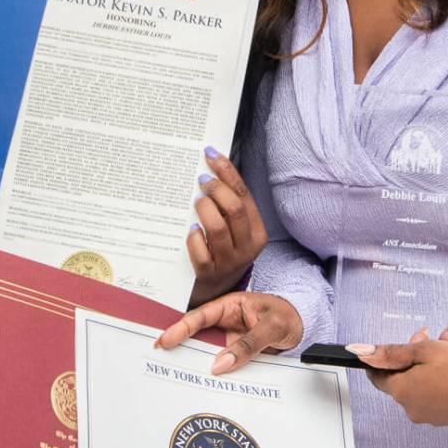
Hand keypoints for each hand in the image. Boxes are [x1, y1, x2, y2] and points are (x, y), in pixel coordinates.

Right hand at [157, 291, 302, 375]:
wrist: (304, 327)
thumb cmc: (288, 316)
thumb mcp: (272, 326)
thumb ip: (249, 344)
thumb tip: (220, 364)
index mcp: (229, 306)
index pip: (200, 317)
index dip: (180, 328)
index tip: (164, 340)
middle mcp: (225, 324)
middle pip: (197, 337)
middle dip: (177, 348)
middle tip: (157, 361)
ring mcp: (229, 342)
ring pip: (207, 355)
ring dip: (194, 365)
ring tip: (175, 378)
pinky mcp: (237, 357)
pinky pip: (222, 368)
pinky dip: (213, 378)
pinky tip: (204, 387)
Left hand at [186, 149, 266, 306]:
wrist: (215, 293)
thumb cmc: (221, 251)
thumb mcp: (232, 230)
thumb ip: (226, 206)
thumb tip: (209, 168)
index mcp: (256, 231)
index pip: (244, 194)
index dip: (227, 171)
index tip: (210, 154)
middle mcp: (247, 247)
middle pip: (235, 209)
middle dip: (216, 189)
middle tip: (201, 180)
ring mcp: (229, 262)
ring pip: (218, 229)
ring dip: (204, 210)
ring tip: (195, 201)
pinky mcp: (210, 275)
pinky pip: (201, 254)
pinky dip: (194, 239)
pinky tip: (190, 230)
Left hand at [345, 326, 447, 426]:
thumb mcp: (422, 350)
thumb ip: (391, 352)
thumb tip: (362, 353)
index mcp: (401, 391)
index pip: (378, 377)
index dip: (384, 359)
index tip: (394, 348)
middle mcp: (412, 407)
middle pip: (404, 376)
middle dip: (415, 354)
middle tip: (430, 337)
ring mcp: (429, 415)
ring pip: (423, 382)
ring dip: (432, 362)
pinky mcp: (446, 417)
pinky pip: (437, 392)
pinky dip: (443, 376)